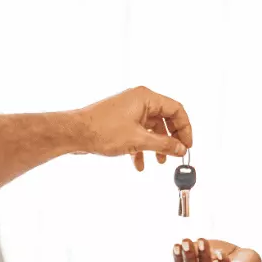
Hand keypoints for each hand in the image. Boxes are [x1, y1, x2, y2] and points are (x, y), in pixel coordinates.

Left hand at [77, 86, 192, 170]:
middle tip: (176, 154)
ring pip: (152, 128)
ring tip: (159, 162)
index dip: (185, 128)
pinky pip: (139, 133)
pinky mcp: (121, 121)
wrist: (75, 133)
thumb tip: (181, 149)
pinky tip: (138, 164)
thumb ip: (164, 145)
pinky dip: (142, 147)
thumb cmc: (102, 130)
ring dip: (157, 146)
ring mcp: (129, 110)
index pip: (176, 109)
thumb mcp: (139, 140)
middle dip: (171, 139)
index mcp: (146, 97)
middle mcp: (139, 100)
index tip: (187, 145)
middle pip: (165, 119)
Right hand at [173, 239, 261, 261]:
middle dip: (188, 258)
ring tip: (201, 241)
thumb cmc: (223, 256)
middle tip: (186, 242)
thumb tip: (181, 244)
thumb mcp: (206, 250)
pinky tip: (220, 253)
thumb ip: (194, 249)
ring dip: (204, 257)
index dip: (177, 260)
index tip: (176, 245)